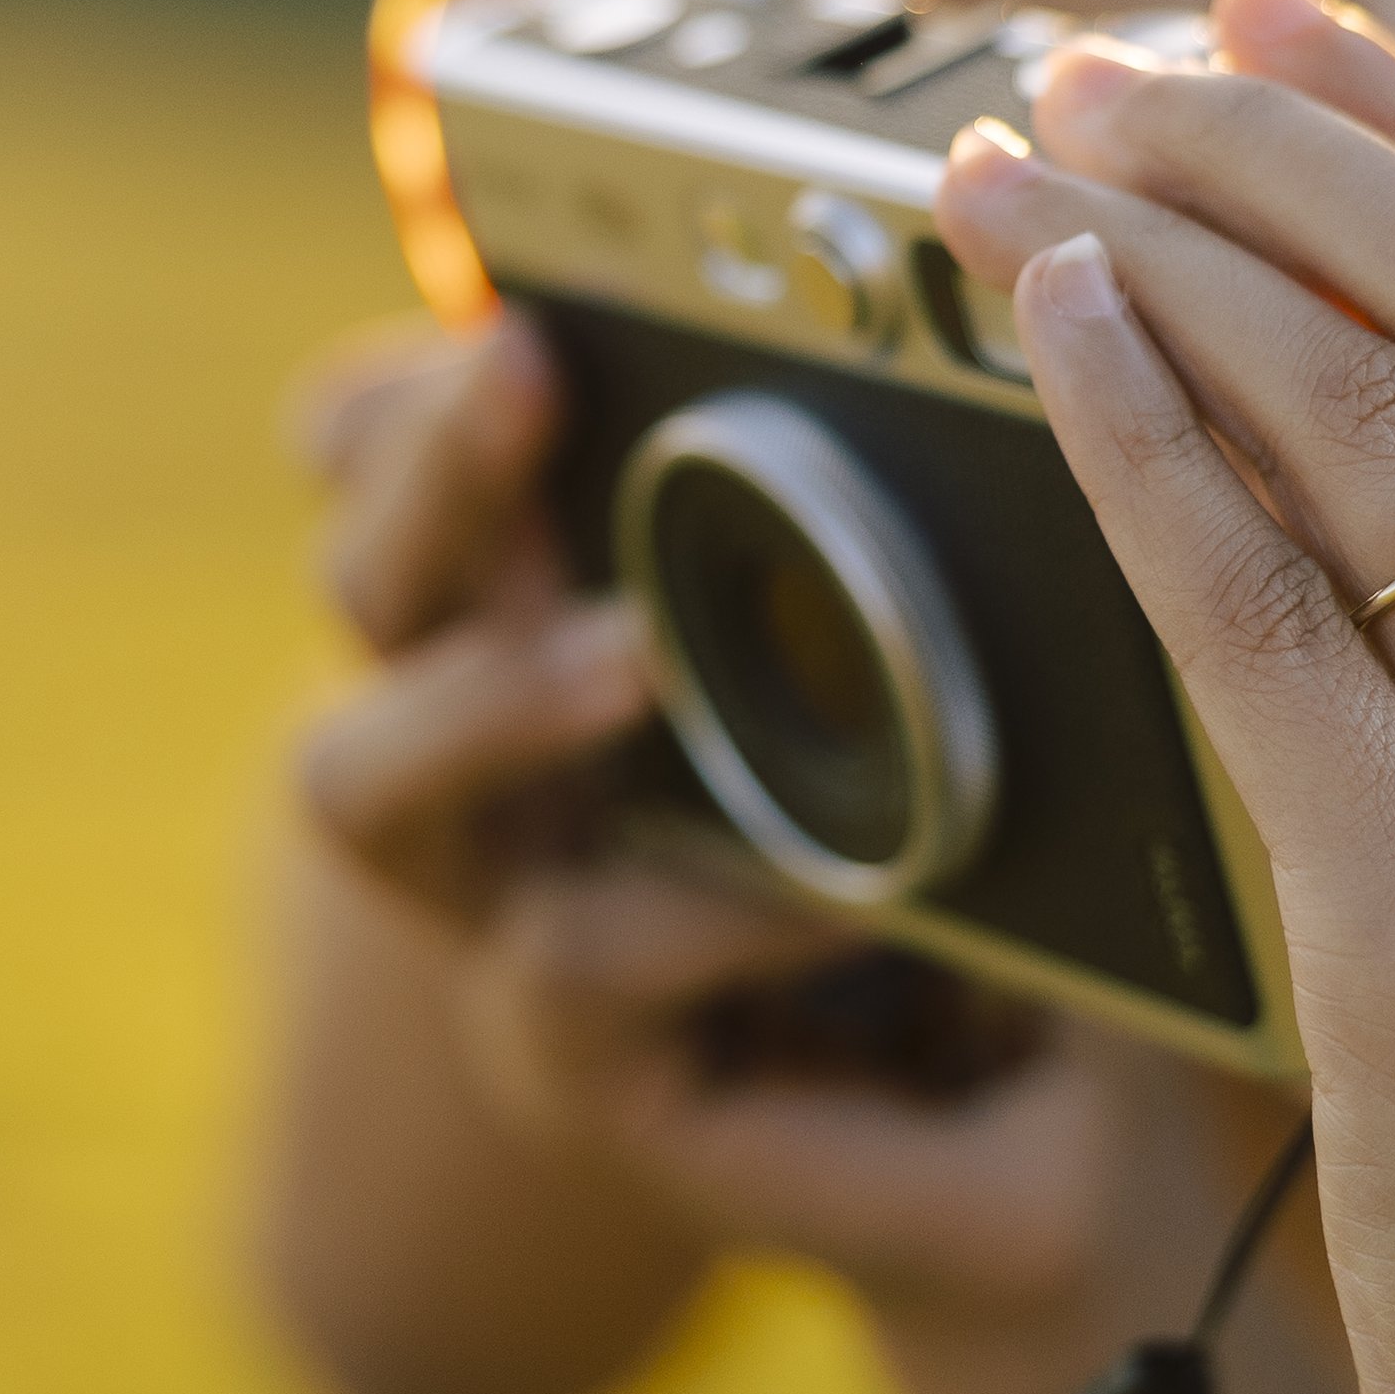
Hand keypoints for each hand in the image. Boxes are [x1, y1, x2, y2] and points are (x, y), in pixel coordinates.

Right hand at [287, 314, 1218, 1338]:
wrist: (1038, 1108)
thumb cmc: (991, 825)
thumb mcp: (955, 638)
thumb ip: (901, 492)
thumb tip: (973, 284)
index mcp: (545, 587)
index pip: (388, 442)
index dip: (416, 375)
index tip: (519, 301)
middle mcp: (482, 732)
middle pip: (361, 572)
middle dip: (429, 467)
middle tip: (526, 372)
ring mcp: (499, 893)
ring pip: (357, 781)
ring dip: (482, 700)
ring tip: (630, 660)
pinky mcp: (566, 1053)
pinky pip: (560, 967)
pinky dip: (685, 917)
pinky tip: (816, 891)